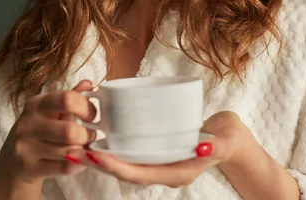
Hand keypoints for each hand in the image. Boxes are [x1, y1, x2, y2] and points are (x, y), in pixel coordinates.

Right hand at [0, 80, 97, 185]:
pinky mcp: (28, 168)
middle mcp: (28, 124)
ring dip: (84, 150)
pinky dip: (79, 164)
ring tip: (84, 147)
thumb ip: (71, 96)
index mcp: (36, 104)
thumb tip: (89, 83)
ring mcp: (25, 147)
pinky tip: (79, 160)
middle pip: (70, 131)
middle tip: (91, 136)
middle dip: (88, 135)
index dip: (87, 108)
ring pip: (69, 151)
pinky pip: (65, 167)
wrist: (13, 160)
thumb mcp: (51, 110)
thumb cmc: (39, 130)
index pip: (67, 99)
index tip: (93, 116)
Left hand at [68, 111, 251, 187]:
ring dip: (101, 156)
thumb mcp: (226, 140)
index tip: (95, 156)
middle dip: (99, 163)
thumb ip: (216, 145)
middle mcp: (163, 169)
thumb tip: (203, 146)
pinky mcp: (158, 149)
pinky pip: (132, 152)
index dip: (116, 166)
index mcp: (175, 172)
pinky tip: (99, 133)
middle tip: (73, 151)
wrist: (232, 140)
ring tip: (76, 145)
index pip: (139, 174)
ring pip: (125, 162)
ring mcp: (160, 161)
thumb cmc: (229, 139)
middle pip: (126, 170)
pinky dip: (114, 146)